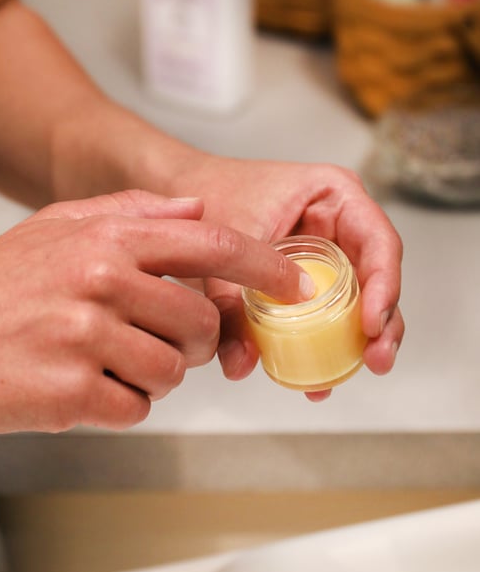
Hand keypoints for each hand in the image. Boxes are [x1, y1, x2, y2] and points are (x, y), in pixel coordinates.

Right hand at [0, 190, 308, 432]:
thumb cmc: (0, 284)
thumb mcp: (59, 226)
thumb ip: (134, 210)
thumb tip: (197, 208)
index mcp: (107, 238)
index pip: (211, 245)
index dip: (264, 265)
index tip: (294, 283)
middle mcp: (102, 281)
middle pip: (201, 323)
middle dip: (193, 341)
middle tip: (158, 340)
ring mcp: (88, 338)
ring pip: (173, 371)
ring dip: (152, 375)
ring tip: (106, 361)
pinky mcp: (73, 392)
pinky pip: (137, 407)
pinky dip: (121, 403)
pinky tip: (83, 384)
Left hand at [170, 157, 403, 399]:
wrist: (186, 192)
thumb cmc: (211, 195)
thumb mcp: (221, 245)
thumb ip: (231, 303)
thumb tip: (242, 362)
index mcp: (335, 194)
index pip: (378, 241)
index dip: (384, 285)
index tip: (371, 325)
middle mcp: (342, 224)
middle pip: (379, 276)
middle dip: (383, 323)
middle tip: (376, 361)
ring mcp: (331, 253)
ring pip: (360, 300)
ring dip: (360, 342)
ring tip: (346, 376)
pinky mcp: (312, 279)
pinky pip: (329, 313)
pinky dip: (327, 344)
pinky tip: (317, 379)